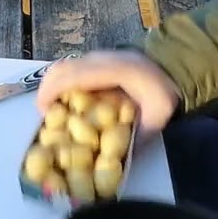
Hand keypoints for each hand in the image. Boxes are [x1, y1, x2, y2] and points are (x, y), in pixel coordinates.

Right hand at [36, 50, 181, 133]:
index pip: (72, 76)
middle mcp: (100, 58)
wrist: (173, 67)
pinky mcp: (96, 58)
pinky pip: (70, 67)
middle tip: (44, 115)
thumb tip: (118, 163)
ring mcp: (97, 55)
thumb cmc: (164, 92)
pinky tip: (65, 100)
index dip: (52, 93)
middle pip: (60, 67)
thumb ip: (138, 137)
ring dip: (51, 85)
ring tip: (52, 109)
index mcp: (114, 71)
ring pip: (62, 65)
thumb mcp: (158, 117)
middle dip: (45, 90)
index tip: (44, 114)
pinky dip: (61, 82)